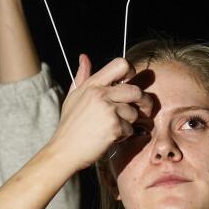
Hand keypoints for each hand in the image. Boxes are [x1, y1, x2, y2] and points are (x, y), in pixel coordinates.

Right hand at [47, 55, 149, 172]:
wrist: (64, 151)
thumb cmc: (70, 126)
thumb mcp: (73, 97)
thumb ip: (81, 76)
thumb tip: (84, 57)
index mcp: (92, 84)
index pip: (121, 64)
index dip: (131, 72)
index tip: (131, 83)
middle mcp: (100, 94)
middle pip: (136, 90)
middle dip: (144, 102)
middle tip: (143, 110)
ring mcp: (108, 110)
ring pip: (134, 112)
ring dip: (129, 123)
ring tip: (114, 128)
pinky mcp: (114, 126)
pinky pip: (130, 129)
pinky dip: (123, 136)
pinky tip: (109, 138)